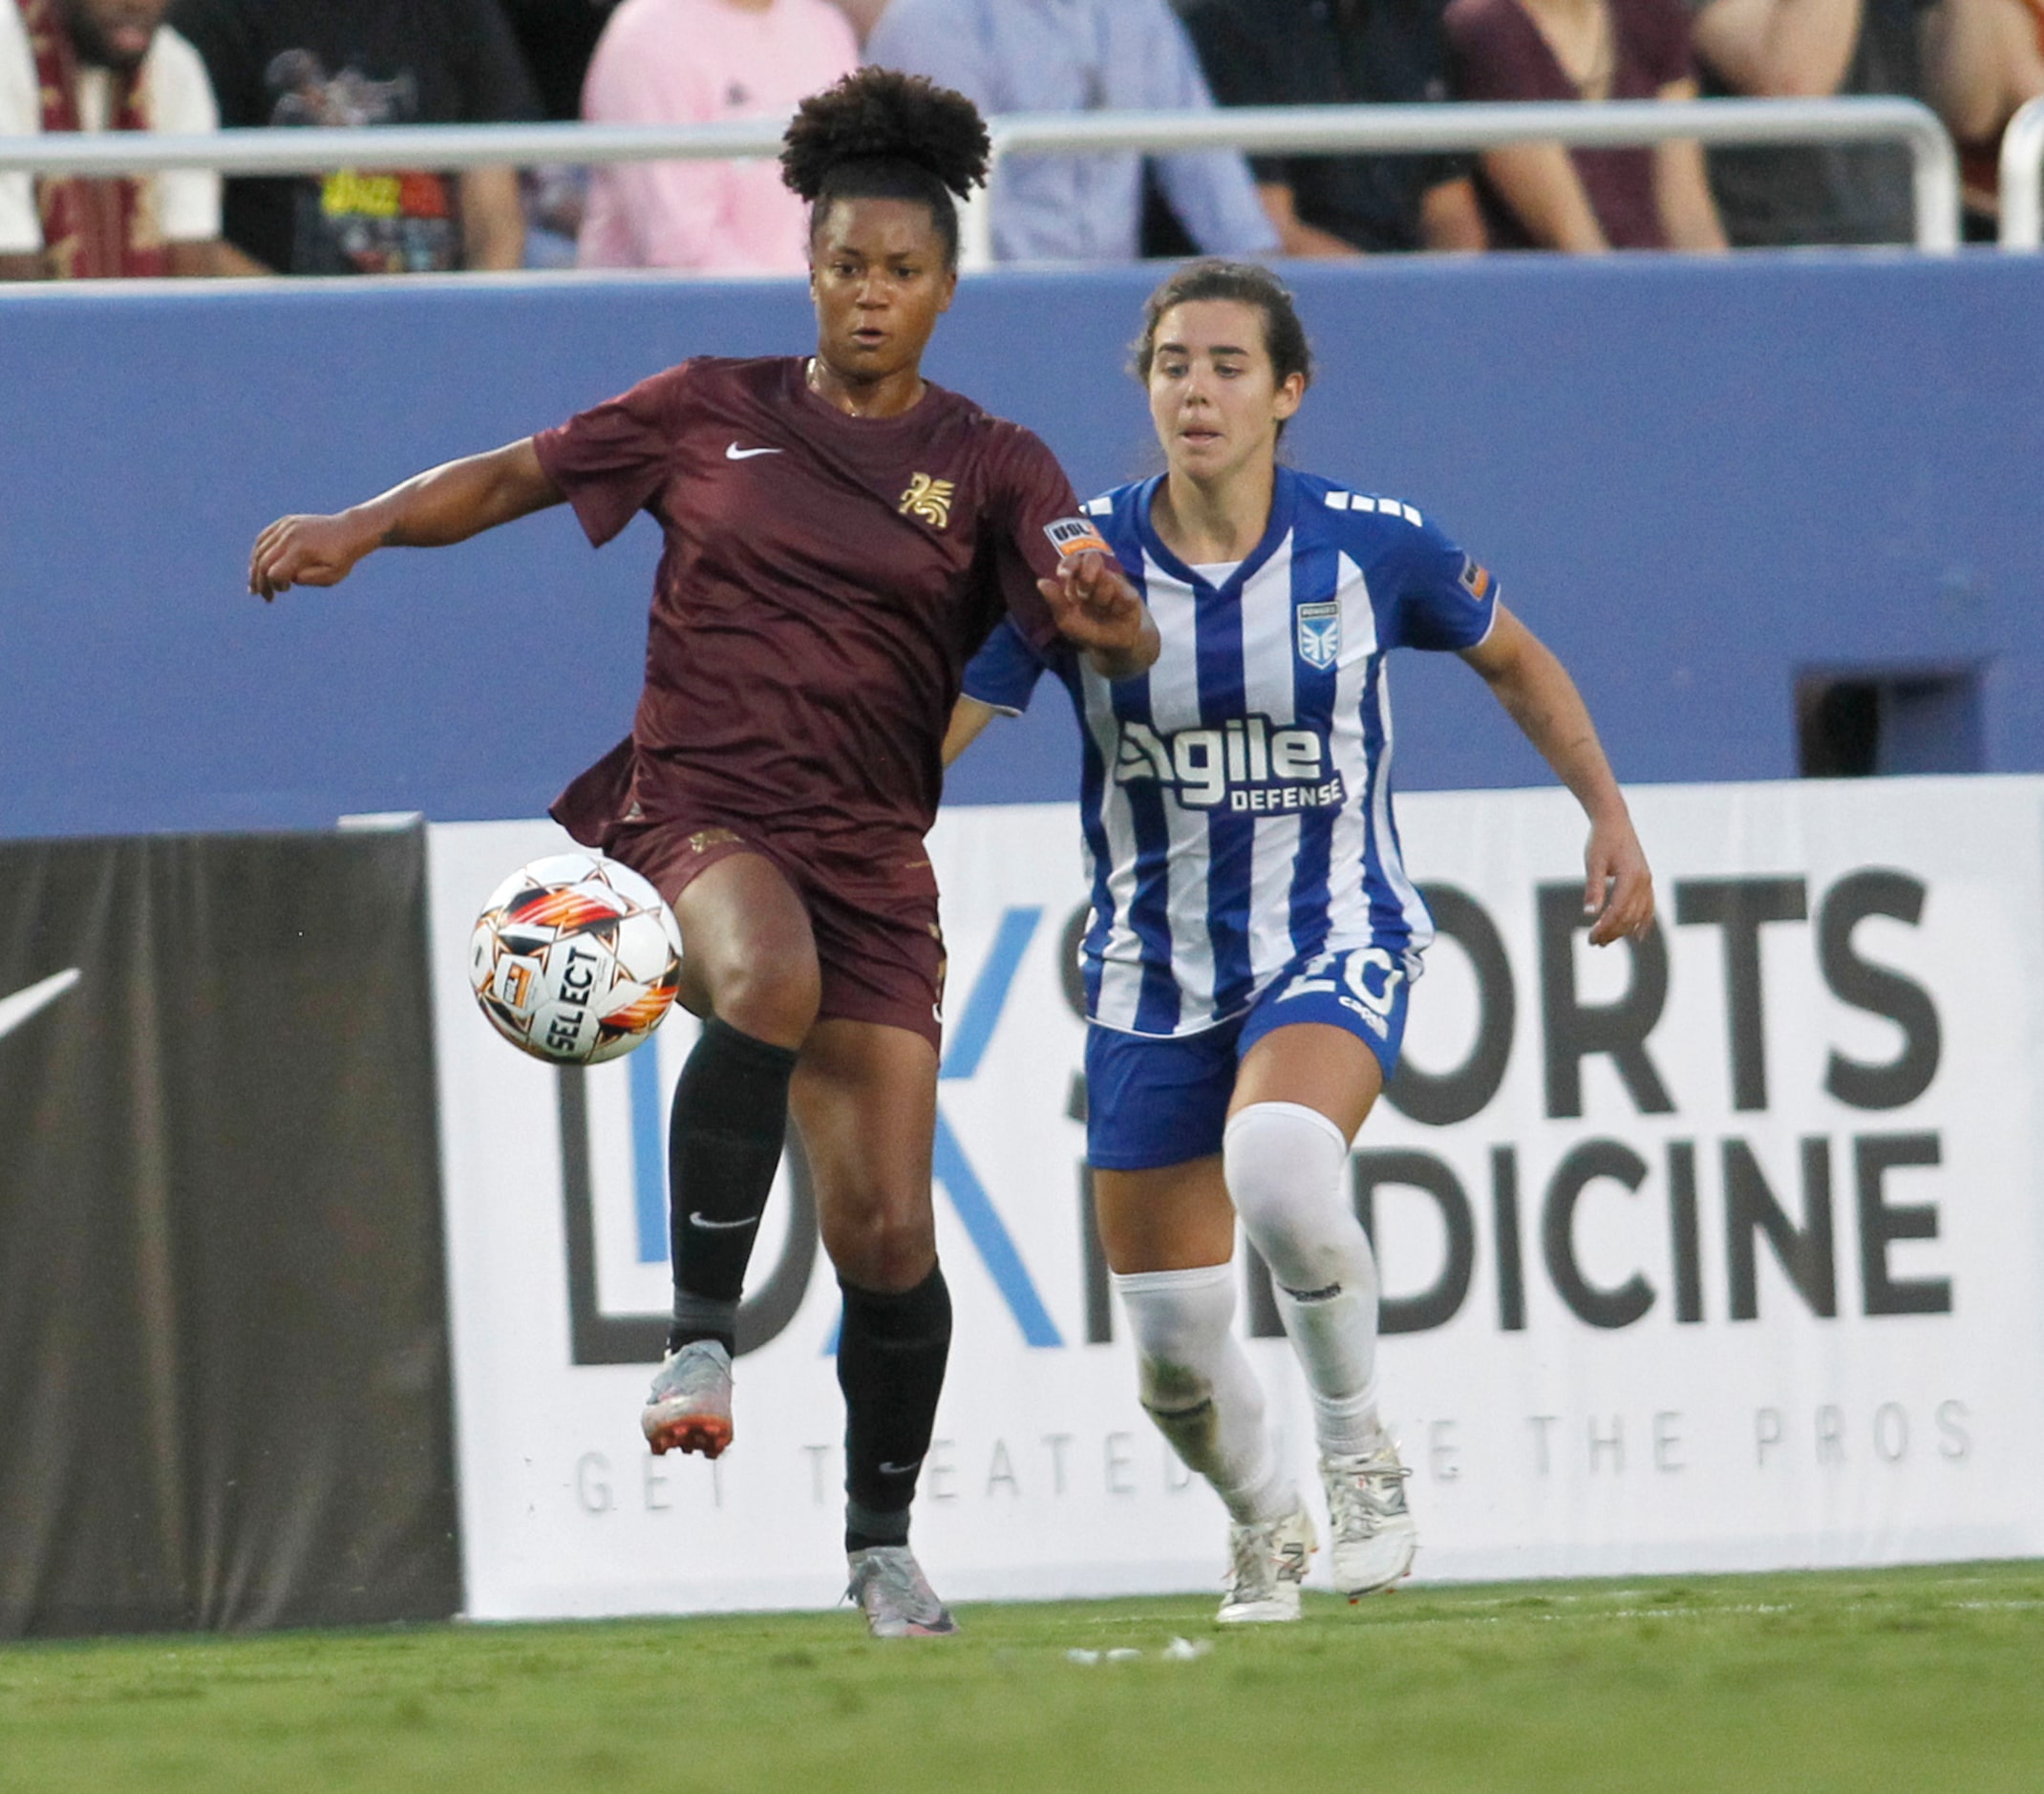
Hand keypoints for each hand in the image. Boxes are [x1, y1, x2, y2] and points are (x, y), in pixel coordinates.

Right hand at [249, 512, 378, 600]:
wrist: (349, 530)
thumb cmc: (342, 558)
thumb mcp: (332, 575)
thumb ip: (309, 579)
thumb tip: (289, 578)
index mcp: (301, 550)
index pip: (274, 572)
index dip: (274, 585)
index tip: (286, 590)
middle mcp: (290, 536)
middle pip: (262, 561)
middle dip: (259, 582)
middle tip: (263, 596)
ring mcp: (286, 526)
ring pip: (260, 549)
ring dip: (254, 568)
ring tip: (255, 585)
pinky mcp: (285, 522)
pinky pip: (264, 537)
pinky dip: (259, 552)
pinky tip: (258, 565)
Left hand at [1038, 551, 1154, 677]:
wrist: (1115, 646)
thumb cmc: (1088, 631)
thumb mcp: (1067, 621)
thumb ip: (1056, 602)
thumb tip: (1041, 582)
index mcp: (1076, 581)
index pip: (1072, 561)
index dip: (1070, 563)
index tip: (1065, 574)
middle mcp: (1095, 577)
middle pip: (1092, 558)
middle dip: (1087, 575)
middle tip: (1084, 593)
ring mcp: (1113, 583)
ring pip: (1107, 579)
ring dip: (1101, 598)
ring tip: (1103, 609)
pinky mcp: (1130, 593)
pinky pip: (1123, 593)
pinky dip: (1118, 606)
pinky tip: (1116, 612)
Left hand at [1583, 812, 1654, 945]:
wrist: (1614, 821)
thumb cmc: (1601, 840)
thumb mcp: (1593, 863)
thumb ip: (1594, 888)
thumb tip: (1589, 914)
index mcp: (1631, 876)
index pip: (1619, 911)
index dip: (1606, 927)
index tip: (1591, 938)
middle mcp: (1644, 881)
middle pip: (1630, 916)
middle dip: (1612, 932)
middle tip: (1594, 942)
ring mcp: (1647, 881)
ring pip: (1640, 914)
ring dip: (1624, 930)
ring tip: (1605, 941)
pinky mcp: (1646, 880)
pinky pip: (1649, 906)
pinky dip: (1643, 922)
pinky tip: (1637, 935)